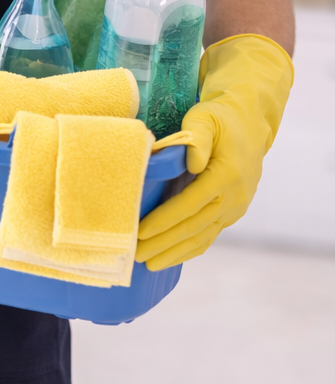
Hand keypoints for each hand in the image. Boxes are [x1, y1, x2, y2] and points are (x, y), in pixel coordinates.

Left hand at [136, 34, 293, 269]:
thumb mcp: (205, 118)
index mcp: (227, 174)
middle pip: (194, 226)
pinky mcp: (231, 212)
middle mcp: (235, 196)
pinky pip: (209, 235)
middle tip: (135, 255)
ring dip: (175, 252)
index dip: (165, 220)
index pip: (191, 203)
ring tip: (148, 264)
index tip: (140, 232)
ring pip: (203, 236)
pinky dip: (189, 249)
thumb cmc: (219, 118)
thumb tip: (192, 163)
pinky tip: (170, 258)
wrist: (248, 125)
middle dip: (163, 243)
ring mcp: (235, 207)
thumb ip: (196, 138)